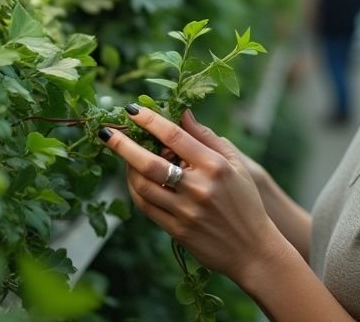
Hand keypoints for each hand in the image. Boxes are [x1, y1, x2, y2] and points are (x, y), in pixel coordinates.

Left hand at [101, 105, 285, 279]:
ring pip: (143, 186)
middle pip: (150, 162)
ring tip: (124, 155)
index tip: (131, 110)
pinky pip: (146, 207)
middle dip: (123, 145)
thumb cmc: (245, 201)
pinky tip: (134, 178)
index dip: (149, 121)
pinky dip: (135, 190)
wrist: (252, 249)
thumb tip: (183, 114)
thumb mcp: (235, 164)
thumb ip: (207, 138)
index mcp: (214, 166)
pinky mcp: (177, 230)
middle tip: (106, 132)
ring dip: (128, 168)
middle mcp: (198, 188)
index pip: (175, 136)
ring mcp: (186, 211)